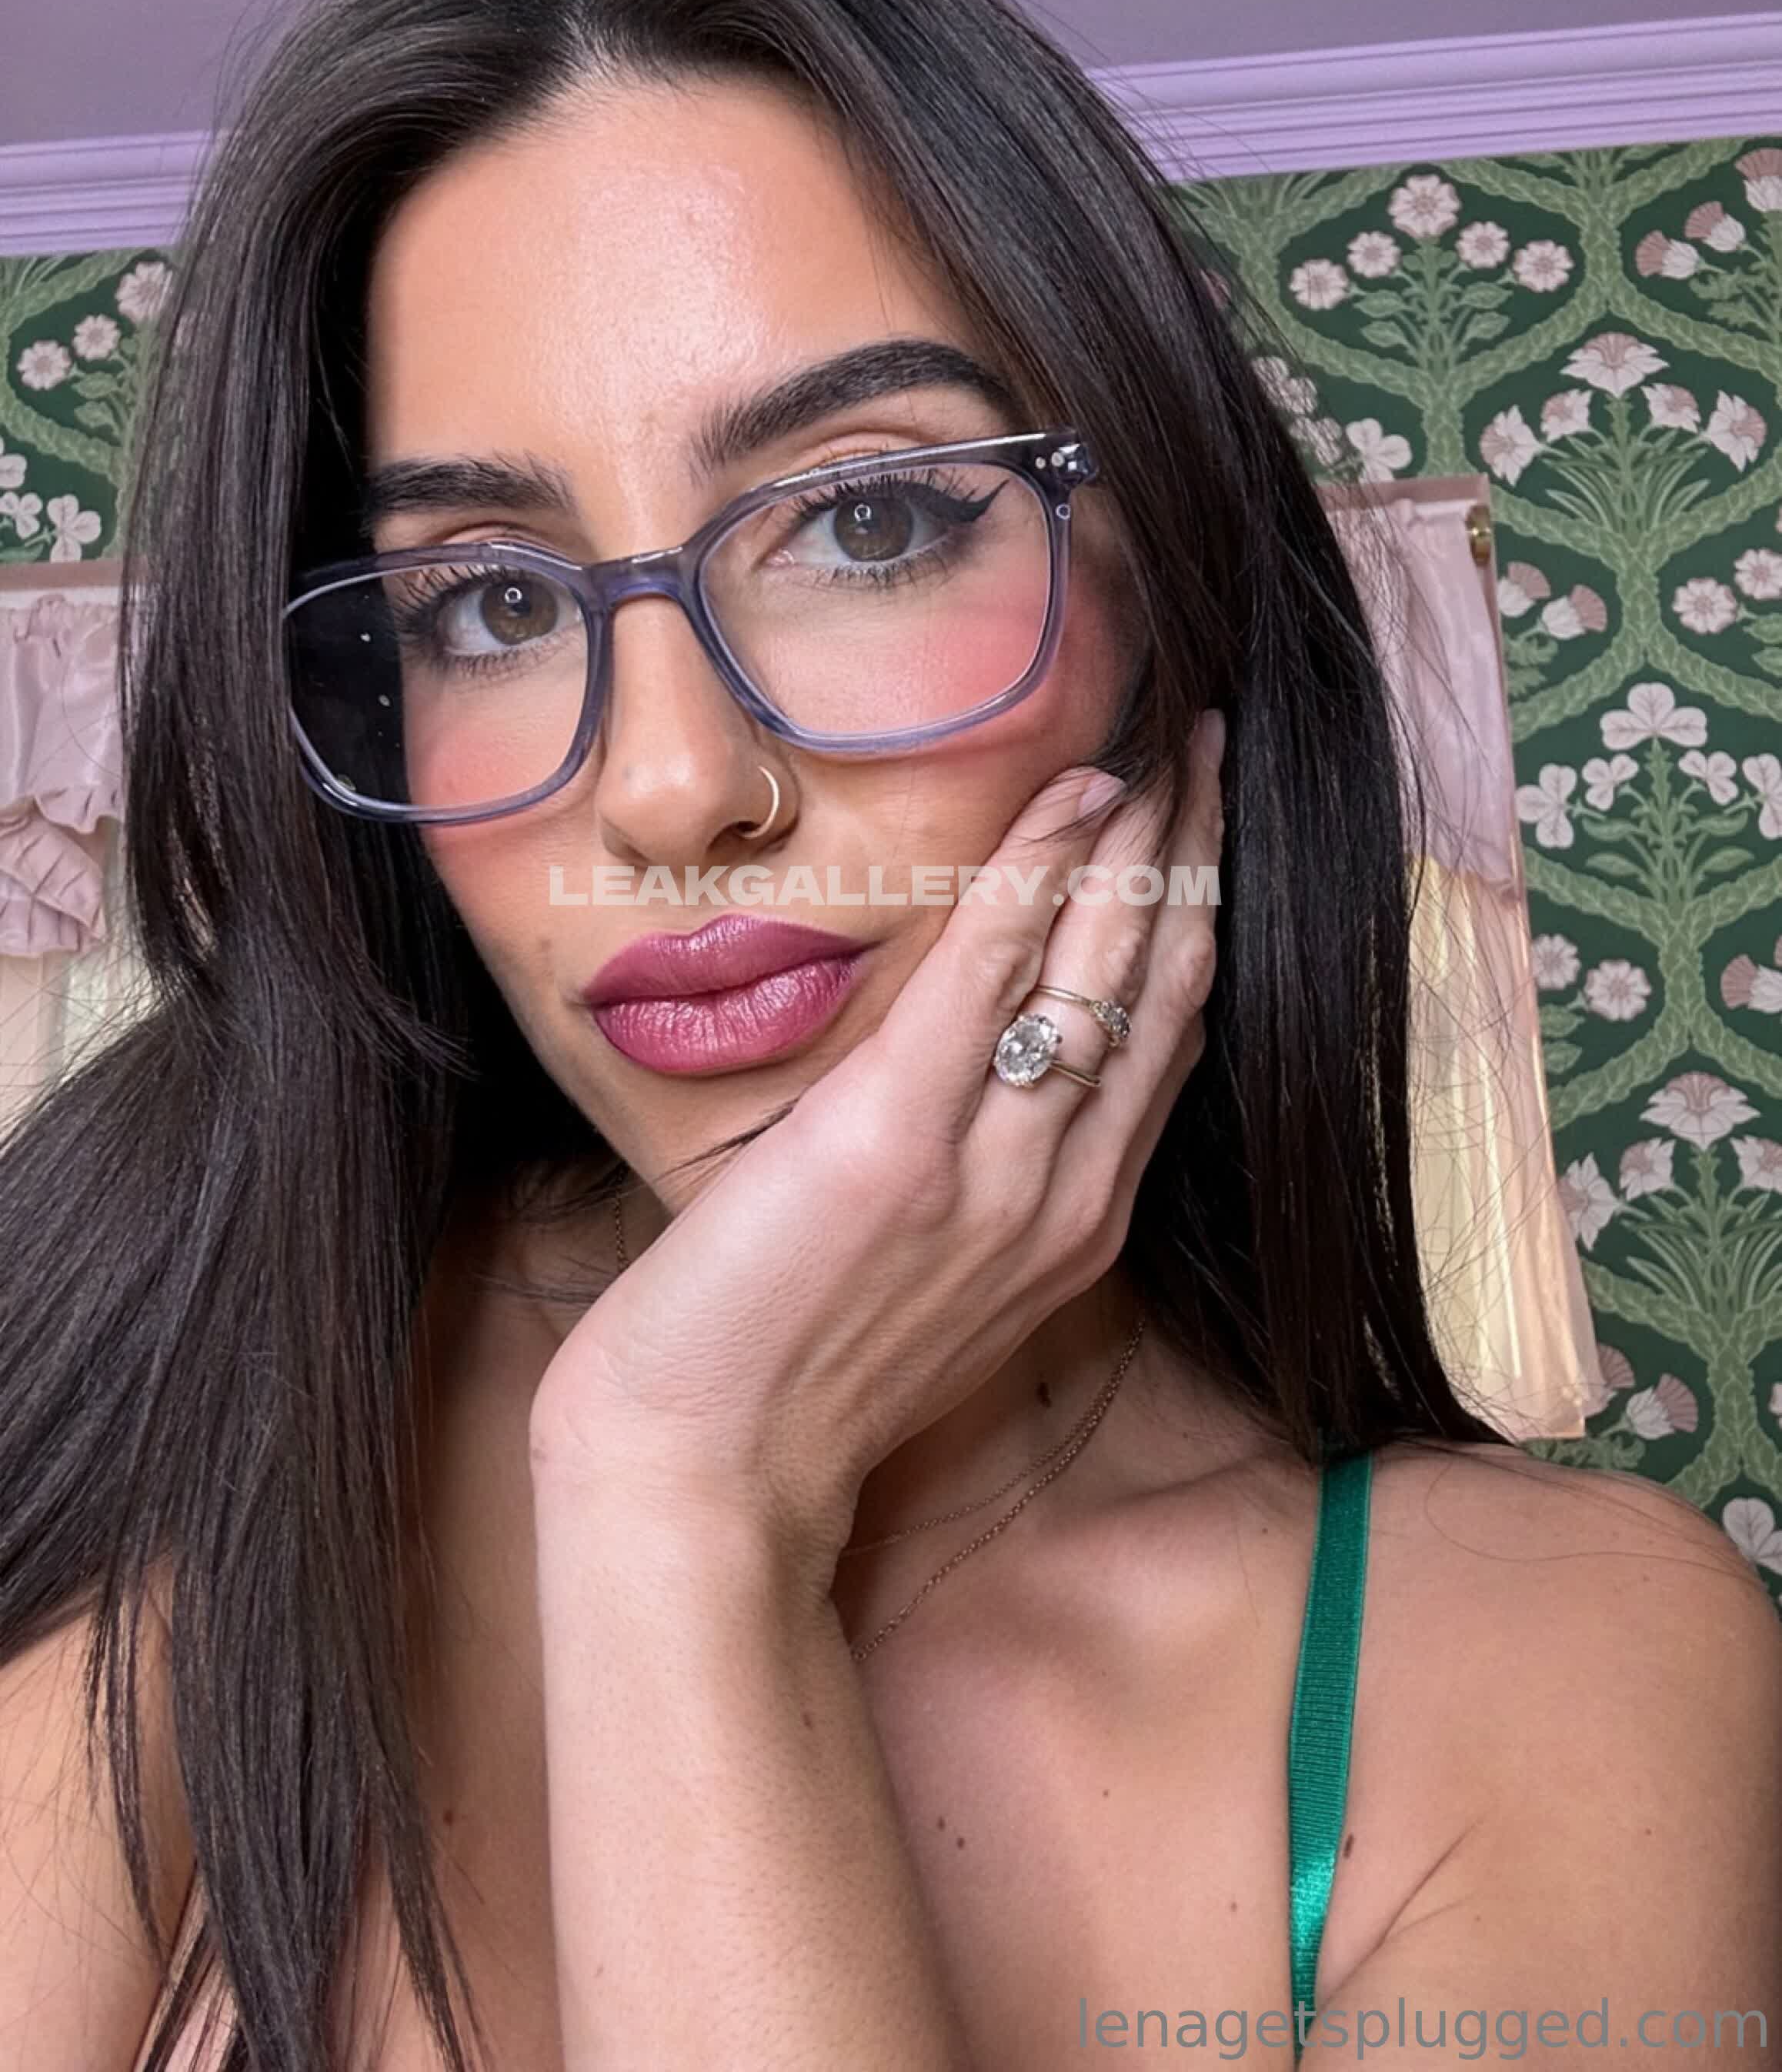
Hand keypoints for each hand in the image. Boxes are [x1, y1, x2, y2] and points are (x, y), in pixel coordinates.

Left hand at [528, 709, 1227, 1579]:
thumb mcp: (925, 1275)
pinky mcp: (896, 1141)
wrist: (704, 1472)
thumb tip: (978, 1060)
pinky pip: (990, 975)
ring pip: (1104, 969)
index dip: (1197, 921)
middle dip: (1194, 856)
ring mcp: (993, 1171)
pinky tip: (1070, 797)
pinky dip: (1037, 872)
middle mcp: (1064, 1195)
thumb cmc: (791, 1371)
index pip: (1167, 1040)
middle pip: (1163, 989)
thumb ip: (977, 1174)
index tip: (1200, 828)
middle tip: (1207, 747)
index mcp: (1074, 1226)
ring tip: (1159, 745)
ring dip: (1139, 839)